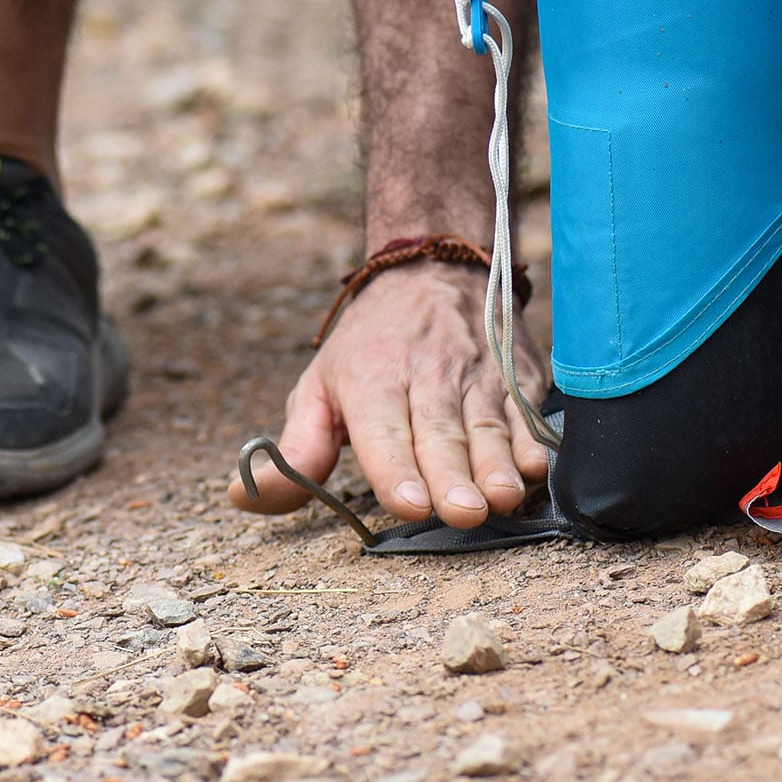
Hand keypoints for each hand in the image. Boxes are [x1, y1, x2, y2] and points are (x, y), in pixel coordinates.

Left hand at [228, 263, 548, 529]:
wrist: (431, 270)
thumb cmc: (370, 347)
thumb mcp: (320, 387)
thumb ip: (296, 449)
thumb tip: (244, 497)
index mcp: (371, 381)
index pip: (383, 433)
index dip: (395, 470)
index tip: (407, 504)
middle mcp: (427, 376)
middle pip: (441, 434)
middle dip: (453, 475)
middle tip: (464, 512)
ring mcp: (479, 374)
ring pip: (490, 425)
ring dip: (499, 464)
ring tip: (504, 497)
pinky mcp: (519, 375)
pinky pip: (529, 412)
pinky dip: (536, 441)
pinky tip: (538, 469)